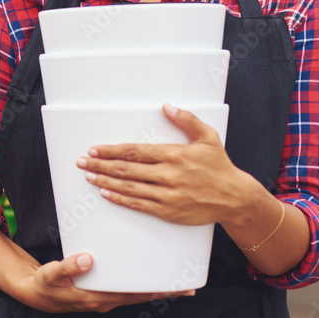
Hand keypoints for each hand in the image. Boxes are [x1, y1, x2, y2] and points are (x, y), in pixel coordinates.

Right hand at [14, 252, 194, 312]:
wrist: (35, 294)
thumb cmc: (45, 284)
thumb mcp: (51, 275)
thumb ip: (68, 267)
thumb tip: (88, 259)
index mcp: (96, 297)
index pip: (132, 295)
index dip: (154, 291)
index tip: (175, 287)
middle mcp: (105, 301)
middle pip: (141, 297)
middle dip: (164, 292)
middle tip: (189, 287)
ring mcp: (105, 299)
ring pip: (136, 295)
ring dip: (156, 290)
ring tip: (177, 283)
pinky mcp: (102, 293)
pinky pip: (127, 291)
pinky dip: (141, 287)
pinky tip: (150, 279)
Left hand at [77, 103, 253, 225]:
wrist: (235, 198)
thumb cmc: (220, 167)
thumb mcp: (207, 137)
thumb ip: (186, 120)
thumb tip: (167, 107)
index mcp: (173, 155)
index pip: (135, 151)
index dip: (112, 150)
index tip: (96, 148)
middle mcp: (167, 175)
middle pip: (127, 169)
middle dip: (101, 164)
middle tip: (83, 161)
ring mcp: (167, 194)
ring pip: (129, 187)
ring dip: (106, 181)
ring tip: (89, 176)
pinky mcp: (168, 211)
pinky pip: (139, 204)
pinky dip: (120, 198)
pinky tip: (107, 193)